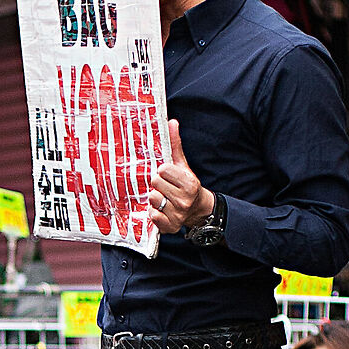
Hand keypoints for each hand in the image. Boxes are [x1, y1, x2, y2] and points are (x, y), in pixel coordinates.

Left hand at [148, 119, 213, 234]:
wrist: (197, 210)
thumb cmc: (185, 184)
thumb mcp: (182, 165)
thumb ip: (175, 145)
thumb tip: (171, 122)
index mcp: (189, 183)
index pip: (162, 170)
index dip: (162, 171)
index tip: (167, 174)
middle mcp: (184, 200)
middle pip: (154, 183)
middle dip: (157, 184)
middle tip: (164, 187)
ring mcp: (178, 214)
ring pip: (152, 198)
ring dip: (154, 198)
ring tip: (163, 197)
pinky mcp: (170, 227)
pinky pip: (152, 216)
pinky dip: (154, 213)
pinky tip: (161, 210)